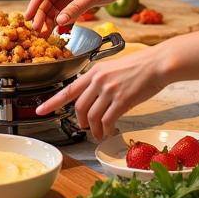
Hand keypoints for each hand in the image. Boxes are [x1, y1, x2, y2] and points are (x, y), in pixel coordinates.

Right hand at [25, 0, 138, 32]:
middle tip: (39, 33)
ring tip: (48, 35)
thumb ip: (76, 8)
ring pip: (58, 7)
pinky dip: (66, 20)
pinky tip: (63, 31)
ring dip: (53, 20)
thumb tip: (59, 22)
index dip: (34, 6)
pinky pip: (69, 10)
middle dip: (43, 17)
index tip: (27, 21)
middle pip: (49, 0)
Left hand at [35, 48, 168, 138]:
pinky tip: (109, 131)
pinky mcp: (122, 100)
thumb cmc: (140, 65)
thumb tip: (93, 96)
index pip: (68, 89)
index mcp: (94, 71)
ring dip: (93, 129)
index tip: (40, 111)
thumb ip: (100, 80)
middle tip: (84, 127)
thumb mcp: (113, 67)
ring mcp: (110, 90)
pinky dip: (106, 129)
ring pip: (92, 116)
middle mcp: (98, 80)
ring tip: (98, 133)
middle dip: (80, 121)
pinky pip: (107, 120)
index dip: (52, 102)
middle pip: (79, 107)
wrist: (158, 63)